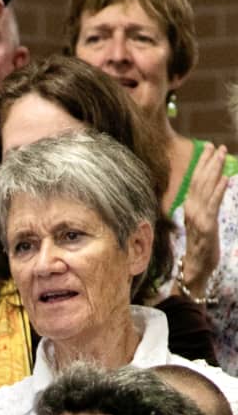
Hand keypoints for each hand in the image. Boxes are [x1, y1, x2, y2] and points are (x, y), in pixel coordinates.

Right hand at [181, 143, 229, 296]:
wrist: (196, 267)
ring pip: (206, 189)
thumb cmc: (201, 246)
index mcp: (189, 208)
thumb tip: (211, 190)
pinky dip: (218, 191)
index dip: (201, 163)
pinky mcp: (207, 225)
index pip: (195, 181)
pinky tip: (225, 179)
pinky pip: (213, 205)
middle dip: (209, 162)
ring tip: (223, 155)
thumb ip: (204, 206)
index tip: (208, 148)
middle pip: (199, 181)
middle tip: (218, 146)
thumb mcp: (201, 223)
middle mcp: (191, 210)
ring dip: (215, 170)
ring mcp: (198, 217)